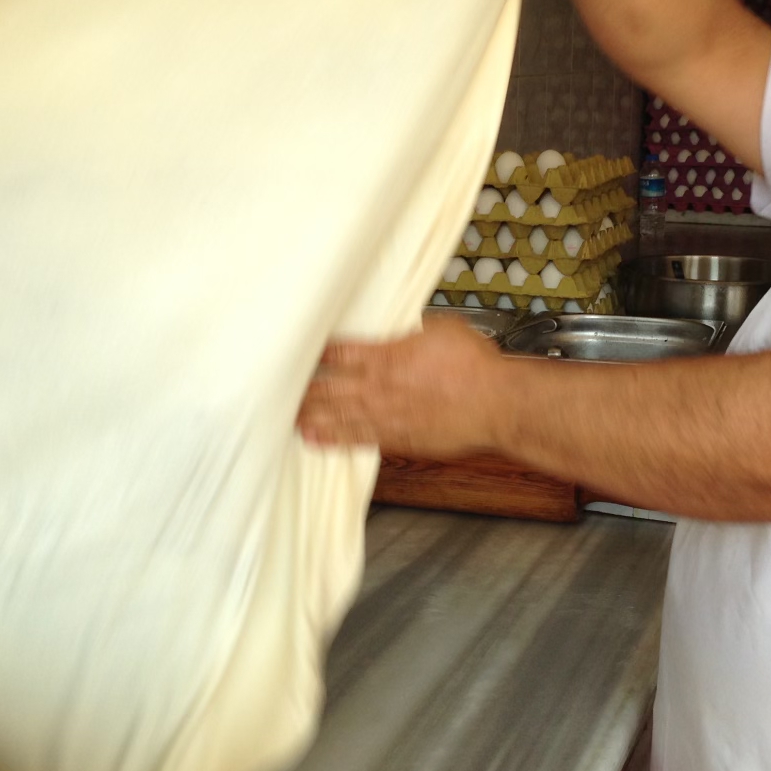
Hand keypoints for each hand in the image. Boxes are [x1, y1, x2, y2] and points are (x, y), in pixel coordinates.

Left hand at [297, 317, 505, 458]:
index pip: (338, 353)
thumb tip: (403, 332)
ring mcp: (385, 416)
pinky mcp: (397, 438)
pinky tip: (315, 440)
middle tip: (274, 390)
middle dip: (300, 389)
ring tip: (283, 417)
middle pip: (327, 388)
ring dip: (308, 416)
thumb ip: (412, 334)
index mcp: (386, 356)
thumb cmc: (475, 365)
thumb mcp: (440, 330)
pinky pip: (357, 440)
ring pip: (335, 416)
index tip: (295, 351)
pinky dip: (333, 440)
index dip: (314, 353)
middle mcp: (378, 387)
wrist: (496, 403)